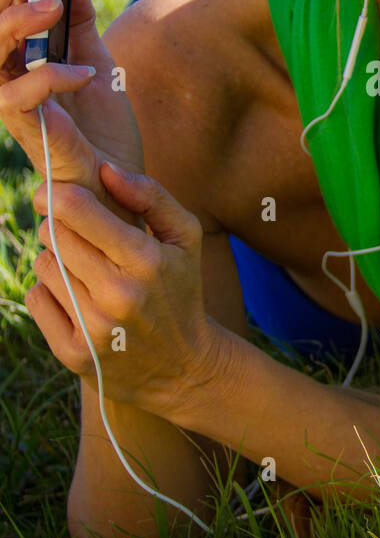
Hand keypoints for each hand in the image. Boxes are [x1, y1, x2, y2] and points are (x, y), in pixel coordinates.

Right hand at [0, 0, 144, 202]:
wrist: (117, 185)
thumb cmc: (101, 128)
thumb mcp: (97, 59)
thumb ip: (79, 19)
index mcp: (18, 48)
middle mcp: (4, 70)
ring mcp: (9, 102)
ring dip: (17, 20)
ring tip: (51, 3)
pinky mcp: (24, 133)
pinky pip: (18, 100)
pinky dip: (48, 79)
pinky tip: (80, 72)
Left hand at [26, 161, 219, 415]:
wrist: (185, 368)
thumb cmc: (180, 289)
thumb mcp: (185, 238)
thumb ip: (151, 196)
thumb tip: (106, 169)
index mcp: (146, 260)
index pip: (77, 211)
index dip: (56, 194)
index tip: (49, 192)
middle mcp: (118, 295)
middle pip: (54, 236)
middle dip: (59, 227)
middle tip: (76, 234)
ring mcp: (94, 327)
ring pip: (43, 266)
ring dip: (57, 261)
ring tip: (85, 272)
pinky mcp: (73, 353)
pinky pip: (36, 299)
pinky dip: (49, 293)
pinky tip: (77, 300)